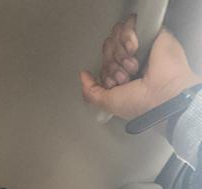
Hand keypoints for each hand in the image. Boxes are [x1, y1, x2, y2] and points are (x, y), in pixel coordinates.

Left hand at [80, 14, 201, 120]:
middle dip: (112, 64)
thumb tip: (83, 75)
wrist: (163, 92)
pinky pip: (128, 27)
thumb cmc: (139, 104)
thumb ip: (91, 92)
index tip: (115, 83)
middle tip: (125, 77)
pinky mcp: (148, 33)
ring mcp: (139, 47)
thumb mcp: (108, 103)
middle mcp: (130, 61)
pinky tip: (135, 51)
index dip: (105, 71)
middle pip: (108, 50)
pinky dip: (128, 39)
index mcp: (122, 77)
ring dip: (121, 55)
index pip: (104, 64)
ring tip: (133, 68)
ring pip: (115, 38)